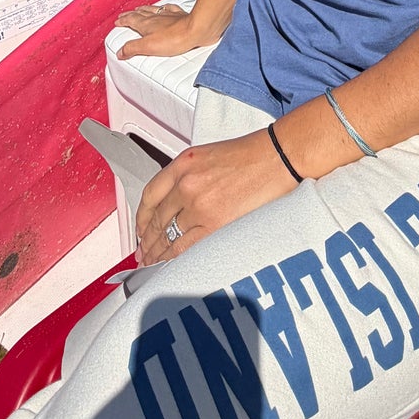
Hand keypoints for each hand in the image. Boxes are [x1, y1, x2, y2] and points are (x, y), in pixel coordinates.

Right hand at [114, 4, 205, 58]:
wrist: (196, 30)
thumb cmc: (174, 39)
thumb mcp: (148, 47)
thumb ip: (132, 49)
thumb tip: (120, 52)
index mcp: (145, 24)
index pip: (130, 20)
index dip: (123, 21)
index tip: (118, 21)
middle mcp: (155, 17)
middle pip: (139, 13)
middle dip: (131, 14)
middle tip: (125, 14)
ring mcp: (168, 15)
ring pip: (153, 10)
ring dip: (144, 10)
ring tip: (140, 9)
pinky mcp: (180, 16)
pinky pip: (170, 9)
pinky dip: (164, 8)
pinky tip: (166, 9)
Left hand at [136, 128, 297, 264]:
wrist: (279, 157)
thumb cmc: (252, 155)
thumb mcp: (208, 156)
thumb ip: (187, 176)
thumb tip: (174, 204)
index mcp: (182, 164)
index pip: (150, 195)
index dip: (141, 217)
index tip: (140, 229)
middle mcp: (186, 184)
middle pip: (157, 218)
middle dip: (147, 239)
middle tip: (142, 252)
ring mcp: (199, 205)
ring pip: (168, 235)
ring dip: (157, 251)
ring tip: (151, 261)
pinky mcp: (214, 223)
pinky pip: (186, 246)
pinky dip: (174, 256)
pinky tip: (169, 262)